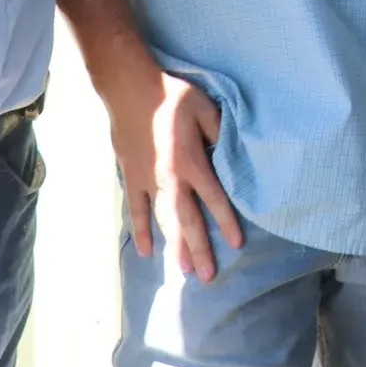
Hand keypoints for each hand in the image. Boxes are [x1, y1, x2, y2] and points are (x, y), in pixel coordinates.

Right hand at [104, 66, 243, 282]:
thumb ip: (221, 134)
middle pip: (187, 220)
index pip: (214, 199)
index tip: (237, 244)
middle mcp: (170, 179)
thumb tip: (234, 154)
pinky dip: (140, 231)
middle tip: (208, 276)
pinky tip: (147, 252)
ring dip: (174, 247)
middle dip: (199, 249)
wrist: (129, 89)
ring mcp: (147, 181)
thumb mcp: (206, 108)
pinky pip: (136, 210)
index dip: (226, 222)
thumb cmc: (172, 96)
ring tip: (184, 271)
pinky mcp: (131, 177)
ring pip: (162, 221)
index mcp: (192, 162)